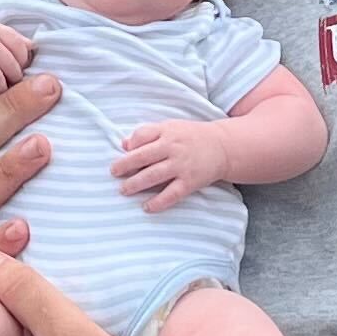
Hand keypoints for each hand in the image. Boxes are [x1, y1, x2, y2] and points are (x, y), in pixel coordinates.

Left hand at [113, 118, 231, 213]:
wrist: (223, 147)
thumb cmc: (191, 137)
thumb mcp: (170, 128)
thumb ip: (147, 134)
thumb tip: (124, 145)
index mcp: (167, 131)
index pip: (142, 135)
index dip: (130, 145)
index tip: (124, 153)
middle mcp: (173, 148)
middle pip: (143, 156)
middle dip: (125, 165)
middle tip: (113, 173)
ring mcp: (181, 165)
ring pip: (153, 176)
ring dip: (136, 184)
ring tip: (123, 190)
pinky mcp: (190, 182)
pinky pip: (171, 194)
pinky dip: (158, 202)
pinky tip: (146, 207)